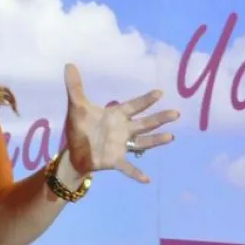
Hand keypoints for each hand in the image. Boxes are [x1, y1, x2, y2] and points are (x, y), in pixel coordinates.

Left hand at [61, 64, 178, 183]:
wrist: (74, 152)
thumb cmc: (80, 127)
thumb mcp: (76, 106)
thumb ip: (75, 86)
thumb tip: (69, 64)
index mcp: (116, 115)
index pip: (133, 106)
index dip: (146, 100)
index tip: (159, 93)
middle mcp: (123, 129)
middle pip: (144, 123)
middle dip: (159, 118)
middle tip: (175, 113)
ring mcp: (121, 146)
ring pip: (142, 142)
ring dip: (156, 140)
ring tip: (171, 137)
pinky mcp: (115, 160)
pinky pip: (128, 168)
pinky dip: (136, 173)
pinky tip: (147, 179)